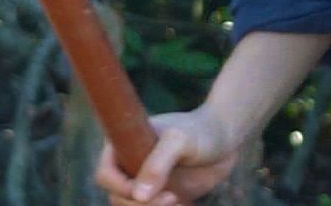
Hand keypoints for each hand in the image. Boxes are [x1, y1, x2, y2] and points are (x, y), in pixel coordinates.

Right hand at [93, 108, 240, 205]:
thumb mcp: (179, 141)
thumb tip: (138, 195)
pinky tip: (183, 204)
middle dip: (141, 205)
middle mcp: (129, 165)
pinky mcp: (160, 197)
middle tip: (172, 199)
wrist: (225, 140)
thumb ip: (158, 164)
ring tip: (178, 203)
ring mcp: (144, 182)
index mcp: (122, 145)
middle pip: (118, 198)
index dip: (120, 188)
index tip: (145, 193)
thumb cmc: (200, 132)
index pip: (105, 175)